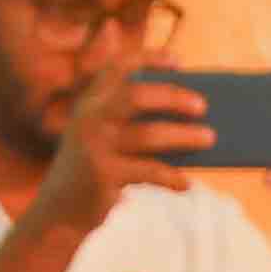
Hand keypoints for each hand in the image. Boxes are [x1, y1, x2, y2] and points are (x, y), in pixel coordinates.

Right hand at [25, 68, 208, 238]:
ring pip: (149, 134)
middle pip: (137, 96)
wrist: (60, 212)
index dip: (146, 59)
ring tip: (210, 138)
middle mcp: (88, 118)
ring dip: (184, 136)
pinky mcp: (102, 173)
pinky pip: (149, 171)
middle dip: (173, 97)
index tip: (178, 60)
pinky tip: (186, 185)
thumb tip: (192, 120)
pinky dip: (171, 177)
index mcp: (89, 104)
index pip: (116, 68)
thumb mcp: (108, 142)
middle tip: (203, 106)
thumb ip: (135, 125)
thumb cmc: (96, 172)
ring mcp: (93, 145)